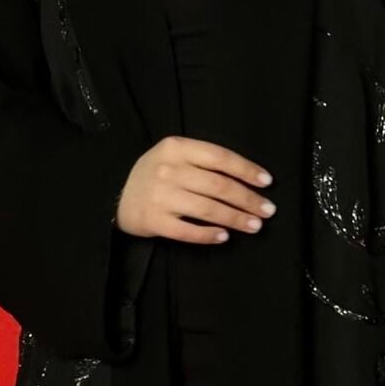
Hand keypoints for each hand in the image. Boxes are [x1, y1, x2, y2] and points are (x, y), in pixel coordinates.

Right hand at [117, 136, 276, 244]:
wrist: (117, 196)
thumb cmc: (155, 175)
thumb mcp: (173, 155)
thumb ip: (202, 160)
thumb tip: (246, 178)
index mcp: (176, 148)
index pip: (219, 157)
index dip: (246, 170)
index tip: (266, 182)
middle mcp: (168, 170)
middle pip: (218, 186)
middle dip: (247, 199)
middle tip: (267, 210)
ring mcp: (160, 197)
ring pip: (208, 209)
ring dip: (236, 219)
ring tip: (254, 226)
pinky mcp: (154, 221)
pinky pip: (188, 231)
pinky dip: (209, 235)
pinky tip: (225, 237)